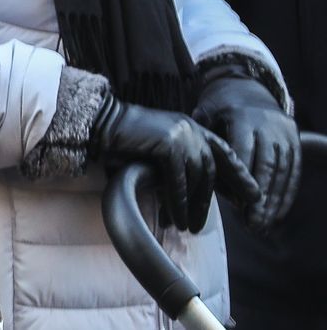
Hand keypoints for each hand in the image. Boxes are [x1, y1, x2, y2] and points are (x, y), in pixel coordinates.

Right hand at [91, 94, 256, 231]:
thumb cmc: (123, 140)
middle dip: (210, 201)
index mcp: (191, 126)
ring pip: (196, 179)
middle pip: (211, 170)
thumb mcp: (159, 148)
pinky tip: (174, 218)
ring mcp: (180, 134)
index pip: (224, 152)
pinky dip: (177, 203)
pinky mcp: (168, 144)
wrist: (98, 123)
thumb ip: (178, 162)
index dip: (239, 174)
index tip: (252, 195)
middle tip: (203, 224)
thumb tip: (194, 191)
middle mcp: (190, 128)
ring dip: (193, 207)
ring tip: (188, 227)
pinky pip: (178, 181)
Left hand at [195, 72, 299, 229]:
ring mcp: (284, 131)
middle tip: (252, 225)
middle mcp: (268, 124)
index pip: (244, 154)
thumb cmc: (217, 106)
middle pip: (267, 167)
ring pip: (283, 171)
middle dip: (260, 199)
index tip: (239, 207)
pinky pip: (294, 169)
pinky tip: (277, 212)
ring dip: (274, 201)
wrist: (245, 83)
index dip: (242, 182)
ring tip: (262, 224)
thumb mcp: (204, 114)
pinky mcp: (294, 137)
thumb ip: (204, 142)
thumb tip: (196, 173)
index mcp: (242, 117)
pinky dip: (286, 193)